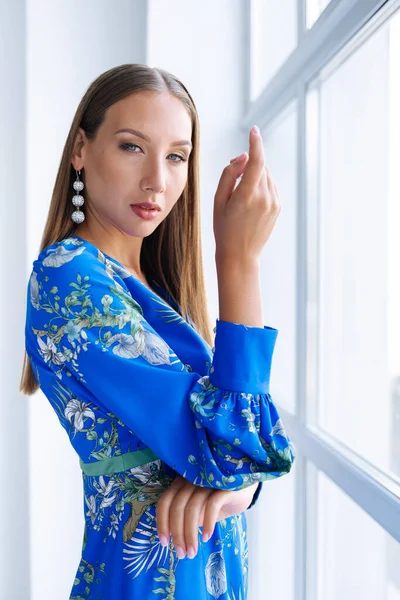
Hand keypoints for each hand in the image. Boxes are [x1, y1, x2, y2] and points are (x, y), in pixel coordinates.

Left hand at [155, 476, 257, 558]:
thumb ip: (186, 517)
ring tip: (192, 552)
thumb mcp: (199, 509)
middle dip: (177, 534)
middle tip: (181, 554)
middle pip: (177, 508)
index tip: (164, 542)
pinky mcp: (224, 486)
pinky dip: (208, 523)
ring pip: (192, 509)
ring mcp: (208, 481)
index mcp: (182, 483)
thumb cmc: (217, 499)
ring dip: (190, 534)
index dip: (162, 522)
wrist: (244, 487)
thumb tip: (172, 538)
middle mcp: (192, 479)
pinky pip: (212, 505)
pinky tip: (207, 537)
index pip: (165, 501)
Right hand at [213, 125, 279, 265]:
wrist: (240, 255)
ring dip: (255, 175)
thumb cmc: (224, 228)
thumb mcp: (218, 200)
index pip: (256, 161)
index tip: (254, 130)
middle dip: (248, 164)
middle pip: (260, 166)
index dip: (256, 143)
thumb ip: (230, 174)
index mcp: (247, 195)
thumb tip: (244, 157)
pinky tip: (250, 201)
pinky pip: (270, 186)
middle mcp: (264, 197)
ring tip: (240, 195)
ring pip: (266, 175)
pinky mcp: (278, 206)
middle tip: (234, 176)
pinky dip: (261, 185)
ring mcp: (274, 202)